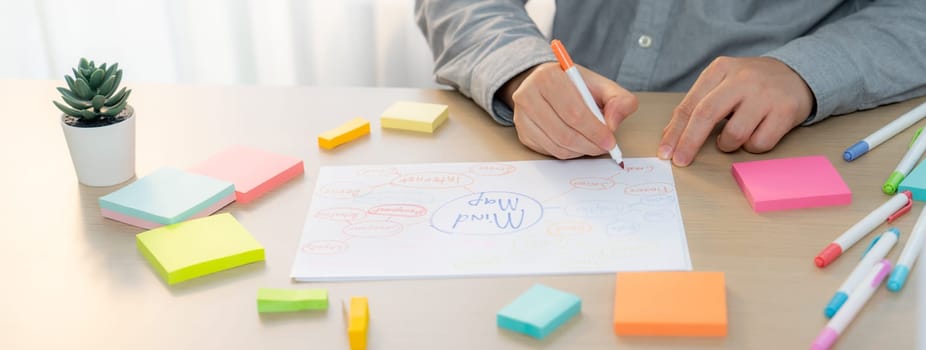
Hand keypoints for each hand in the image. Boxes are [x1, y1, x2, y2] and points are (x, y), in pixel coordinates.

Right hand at [499, 62, 637, 158]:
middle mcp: (528, 95)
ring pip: (557, 145)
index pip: (574, 112)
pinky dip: (568, 152)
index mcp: (548, 77)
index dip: (595, 130)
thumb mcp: (601, 85)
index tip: (610, 140)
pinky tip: (577, 143)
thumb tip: (613, 124)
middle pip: (564, 132)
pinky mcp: (522, 133)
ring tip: (592, 144)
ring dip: (580, 150)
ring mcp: (522, 116)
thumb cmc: (576, 86)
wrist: (548, 85)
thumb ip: (619, 100)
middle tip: (604, 147)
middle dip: (590, 144)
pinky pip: (549, 151)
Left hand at [658, 56, 814, 166]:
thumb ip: (698, 105)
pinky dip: (752, 146)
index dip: (674, 132)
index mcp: (720, 70)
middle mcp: (742, 79)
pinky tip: (755, 133)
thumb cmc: (751, 85)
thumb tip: (670, 137)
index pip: (690, 105)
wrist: (797, 74)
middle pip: (706, 115)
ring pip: (734, 134)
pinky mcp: (785, 110)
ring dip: (727, 145)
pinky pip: (759, 143)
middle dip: (689, 142)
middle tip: (680, 161)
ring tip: (732, 137)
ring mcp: (765, 94)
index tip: (665, 152)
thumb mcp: (722, 84)